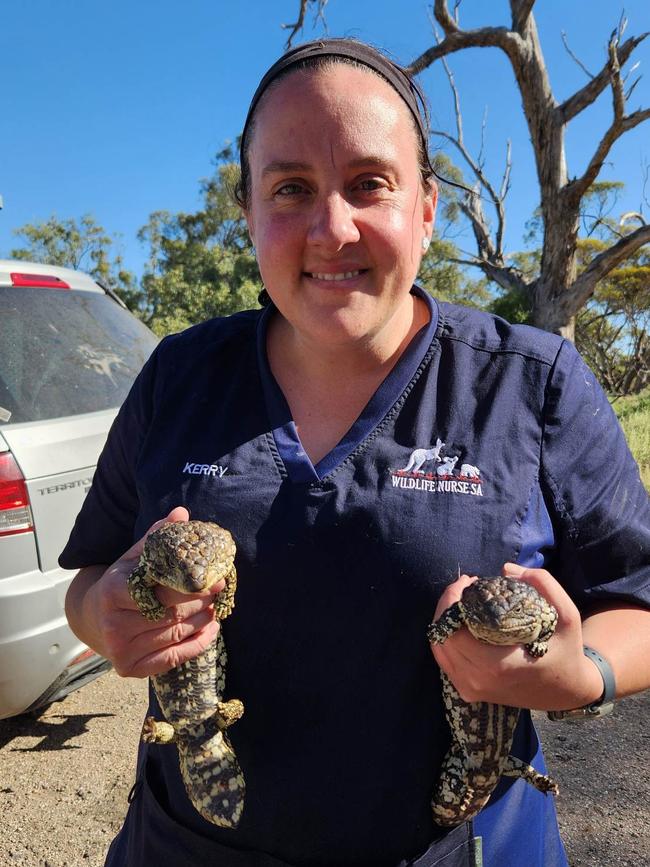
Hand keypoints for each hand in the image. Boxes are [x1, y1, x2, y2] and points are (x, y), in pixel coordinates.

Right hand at [71, 507, 222, 677]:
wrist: (92, 617)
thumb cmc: (120, 583)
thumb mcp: (133, 558)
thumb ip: (157, 538)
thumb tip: (181, 514)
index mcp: (114, 591)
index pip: (162, 588)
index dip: (192, 584)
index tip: (215, 577)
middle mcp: (114, 623)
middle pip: (172, 613)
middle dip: (201, 600)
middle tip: (220, 589)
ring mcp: (121, 649)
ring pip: (176, 634)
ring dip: (202, 619)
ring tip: (216, 606)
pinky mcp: (130, 668)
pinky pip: (173, 658)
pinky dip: (197, 643)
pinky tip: (211, 629)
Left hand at [430, 564, 602, 710]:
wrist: (567, 691)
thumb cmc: (565, 650)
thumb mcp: (567, 615)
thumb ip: (544, 584)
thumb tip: (506, 569)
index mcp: (498, 664)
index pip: (452, 631)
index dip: (452, 600)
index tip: (468, 581)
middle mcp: (479, 679)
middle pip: (441, 637)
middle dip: (447, 605)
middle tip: (465, 587)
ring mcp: (471, 688)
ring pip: (439, 648)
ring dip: (444, 620)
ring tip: (463, 601)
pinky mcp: (468, 691)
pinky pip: (445, 661)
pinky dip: (446, 639)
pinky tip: (462, 622)